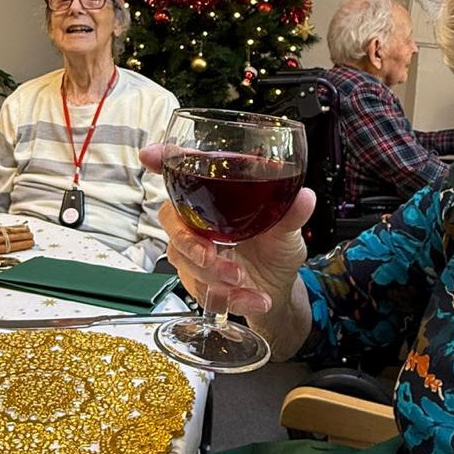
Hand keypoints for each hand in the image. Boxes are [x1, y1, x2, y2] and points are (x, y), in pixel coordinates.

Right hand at [140, 143, 314, 316]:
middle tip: (210, 255)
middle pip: (171, 219)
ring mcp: (193, 250)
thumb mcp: (288, 230)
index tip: (150, 156)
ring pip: (183, 259)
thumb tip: (304, 197)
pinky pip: (202, 289)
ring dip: (212, 274)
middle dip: (187, 241)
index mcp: (215, 195)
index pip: (183, 171)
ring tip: (242, 281)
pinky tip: (254, 298)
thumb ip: (291, 213)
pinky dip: (230, 298)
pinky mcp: (198, 280)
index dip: (163, 160)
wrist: (278, 289)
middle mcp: (198, 219)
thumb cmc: (276, 248)